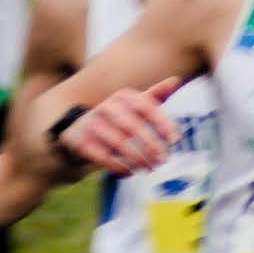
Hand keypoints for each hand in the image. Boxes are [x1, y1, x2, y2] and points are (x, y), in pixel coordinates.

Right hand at [60, 79, 182, 178]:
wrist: (77, 127)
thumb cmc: (116, 117)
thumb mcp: (133, 104)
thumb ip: (155, 95)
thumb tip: (176, 80)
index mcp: (124, 96)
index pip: (147, 107)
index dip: (163, 123)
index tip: (176, 140)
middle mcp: (107, 106)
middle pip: (133, 127)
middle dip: (151, 146)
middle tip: (162, 161)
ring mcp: (93, 123)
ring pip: (119, 143)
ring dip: (137, 159)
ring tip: (148, 168)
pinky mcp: (82, 141)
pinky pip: (104, 157)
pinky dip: (119, 167)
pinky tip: (129, 173)